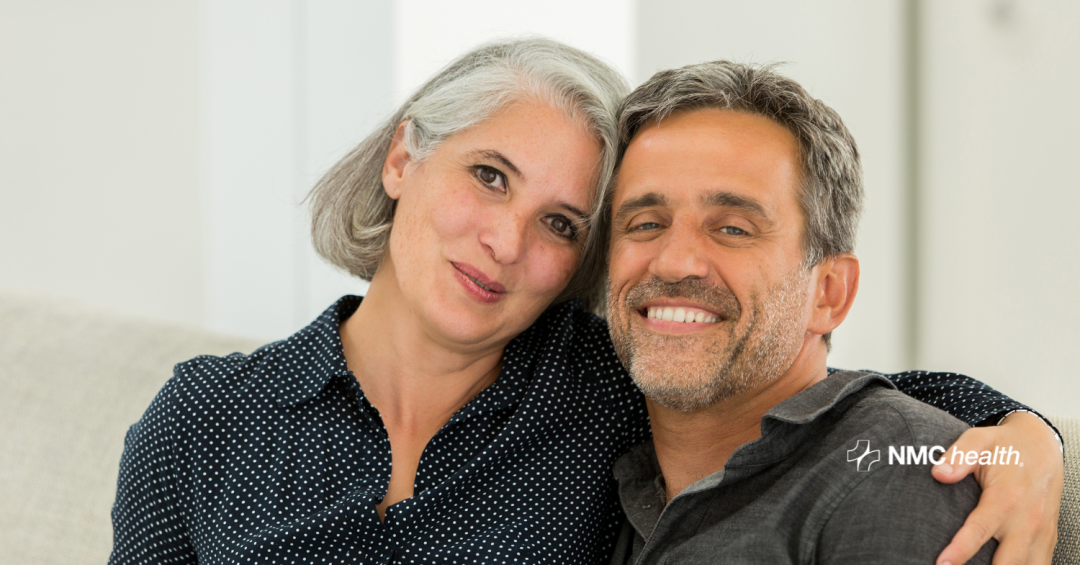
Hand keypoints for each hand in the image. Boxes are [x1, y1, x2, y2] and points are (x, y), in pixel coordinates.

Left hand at [932, 411, 1062, 564]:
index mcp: (1006, 498)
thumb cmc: (1005, 445)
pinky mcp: (1047, 539)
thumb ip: (959, 456)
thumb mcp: (979, 440)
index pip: (979, 530)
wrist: (1042, 446)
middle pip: (1008, 561)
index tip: (942, 564)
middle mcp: (1027, 520)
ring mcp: (1040, 532)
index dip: (960, 551)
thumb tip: (938, 473)